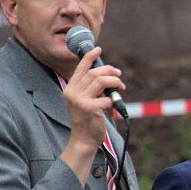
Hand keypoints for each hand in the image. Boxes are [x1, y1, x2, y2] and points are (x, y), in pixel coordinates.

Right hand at [58, 46, 125, 182]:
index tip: (98, 49)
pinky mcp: (90, 108)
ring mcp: (80, 101)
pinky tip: (112, 109)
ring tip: (121, 87)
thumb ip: (91, 89)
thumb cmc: (87, 120)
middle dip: (109, 71)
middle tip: (119, 75)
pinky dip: (113, 102)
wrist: (83, 140)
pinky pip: (107, 98)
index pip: (80, 68)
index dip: (89, 57)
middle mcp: (72, 93)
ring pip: (101, 81)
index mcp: (69, 89)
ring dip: (115, 82)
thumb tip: (108, 75)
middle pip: (94, 73)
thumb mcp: (84, 101)